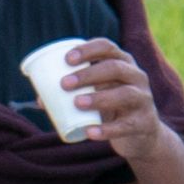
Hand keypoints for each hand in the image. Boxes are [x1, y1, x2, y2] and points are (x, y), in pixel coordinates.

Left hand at [64, 39, 169, 163]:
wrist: (143, 135)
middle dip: (88, 74)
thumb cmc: (114, 108)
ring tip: (77, 103)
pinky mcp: (144, 124)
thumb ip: (74, 93)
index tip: (67, 60)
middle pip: (115, 68)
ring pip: (125, 94)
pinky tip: (90, 132)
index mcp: (123, 64)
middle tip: (64, 84)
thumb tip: (40, 98)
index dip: (88, 50)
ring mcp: (143, 100)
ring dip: (99, 97)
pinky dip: (107, 129)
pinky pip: (126, 125)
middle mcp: (137, 78)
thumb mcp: (98, 94)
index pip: (108, 47)